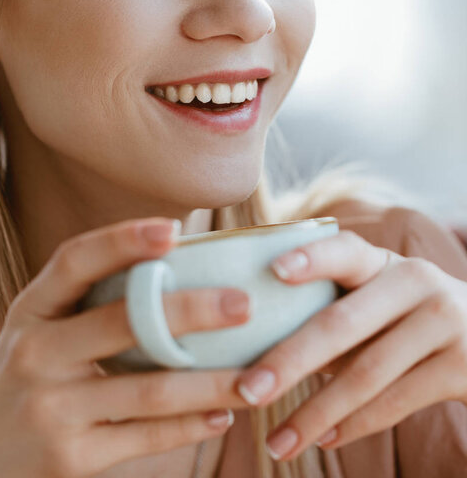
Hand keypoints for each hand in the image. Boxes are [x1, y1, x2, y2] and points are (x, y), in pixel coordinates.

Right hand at [0, 218, 250, 477]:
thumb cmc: (17, 386)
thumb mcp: (34, 336)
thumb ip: (84, 309)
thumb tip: (169, 273)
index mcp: (29, 311)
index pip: (75, 260)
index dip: (124, 239)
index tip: (175, 228)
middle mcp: (34, 353)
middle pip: (124, 321)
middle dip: (192, 311)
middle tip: (244, 305)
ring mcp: (50, 408)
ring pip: (150, 390)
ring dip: (211, 382)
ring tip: (255, 374)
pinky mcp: (68, 459)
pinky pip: (145, 437)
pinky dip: (190, 426)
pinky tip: (222, 415)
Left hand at [235, 230, 466, 460]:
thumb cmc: (403, 317)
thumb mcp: (376, 300)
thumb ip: (332, 311)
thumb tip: (258, 349)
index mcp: (383, 262)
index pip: (344, 251)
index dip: (312, 258)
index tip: (276, 271)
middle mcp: (416, 282)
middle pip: (341, 323)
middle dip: (289, 360)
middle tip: (247, 390)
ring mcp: (445, 323)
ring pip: (366, 372)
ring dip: (316, 412)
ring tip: (277, 442)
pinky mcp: (466, 368)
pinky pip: (396, 402)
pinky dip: (353, 425)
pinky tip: (322, 439)